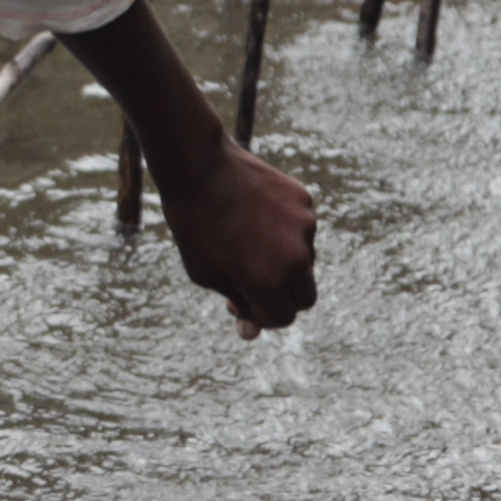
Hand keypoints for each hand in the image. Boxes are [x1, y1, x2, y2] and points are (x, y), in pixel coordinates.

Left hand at [159, 141, 318, 331]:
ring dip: (284, 261)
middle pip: (305, 298)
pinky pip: (301, 229)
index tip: (242, 302)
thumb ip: (237, 303)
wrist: (198, 167)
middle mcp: (296, 258)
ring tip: (247, 238)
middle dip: (283, 297)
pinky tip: (254, 214)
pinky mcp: (305, 202)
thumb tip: (252, 333)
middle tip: (256, 282)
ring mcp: (305, 228)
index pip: (282, 319)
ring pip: (305, 261)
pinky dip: (284, 230)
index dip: (261, 315)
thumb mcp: (206, 274)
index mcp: (269, 282)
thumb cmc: (195, 226)